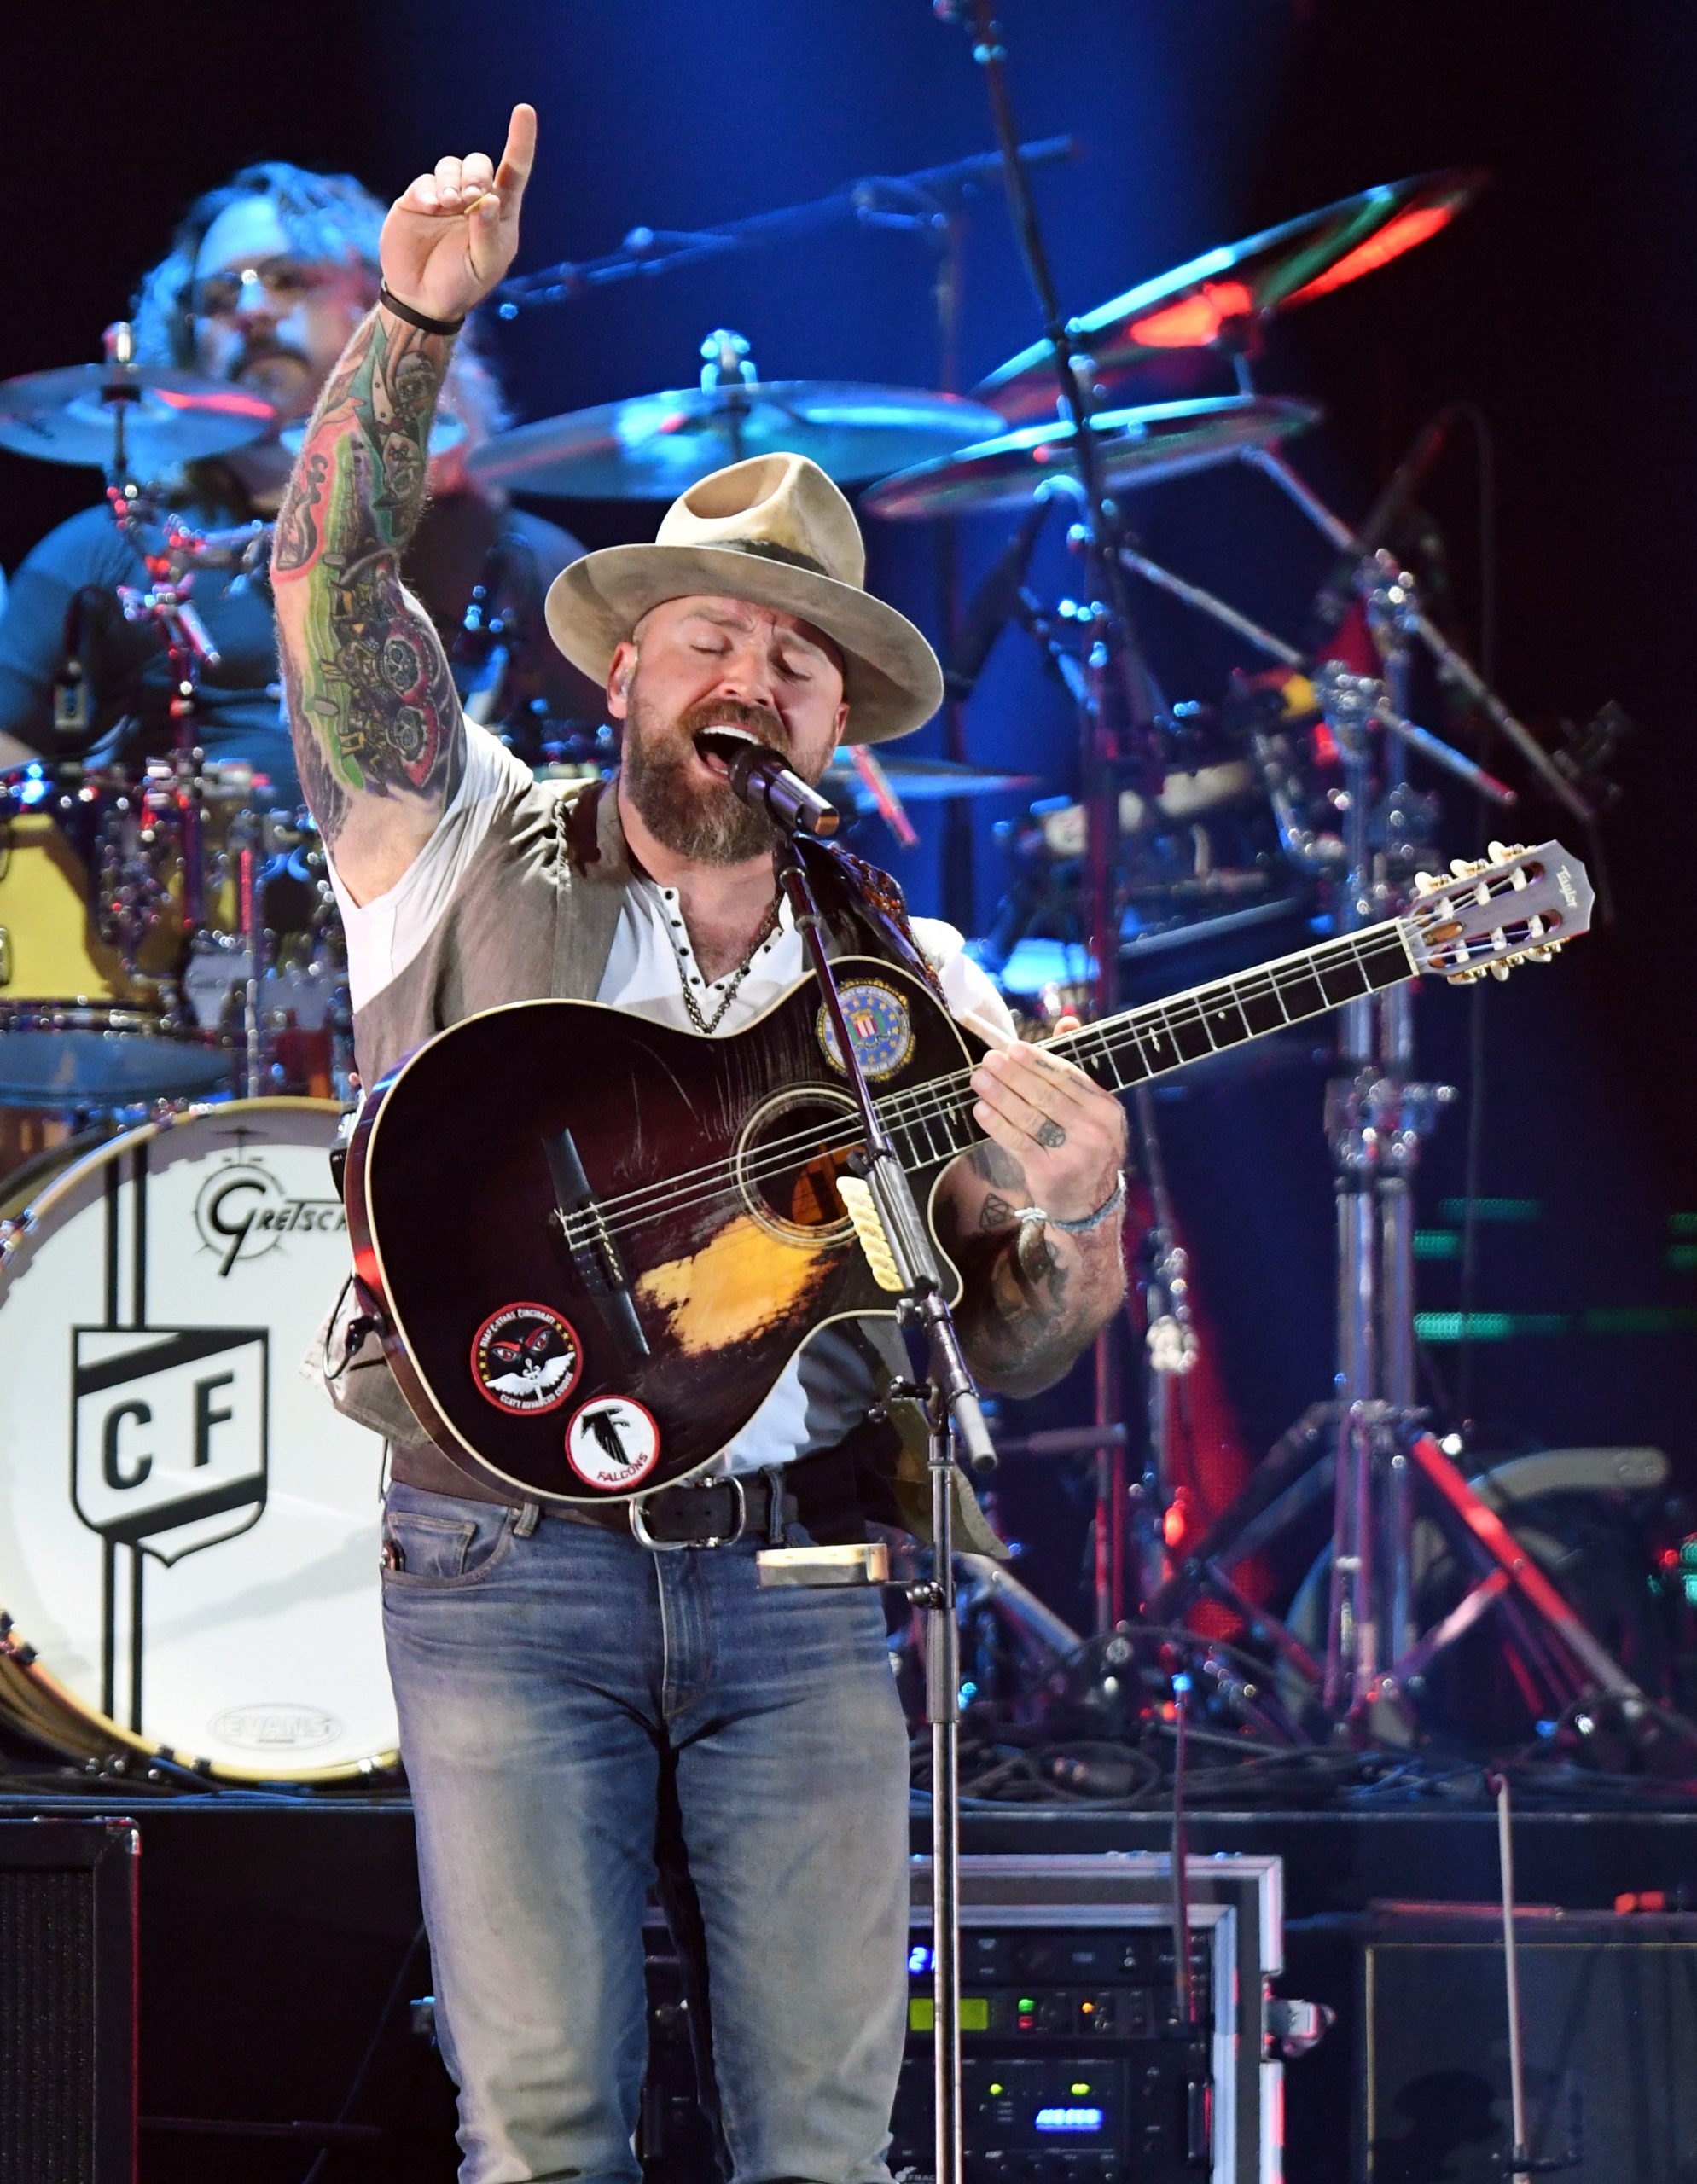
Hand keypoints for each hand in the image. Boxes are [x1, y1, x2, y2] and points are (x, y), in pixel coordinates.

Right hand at [380, 104, 536, 325]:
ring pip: (451, 166)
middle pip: (479, 163)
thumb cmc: (462, 284)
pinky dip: (429, 190)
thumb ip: (488, 234)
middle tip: (471, 198)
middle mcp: (473, 199)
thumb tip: (490, 199)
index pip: (514, 170)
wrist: (422, 299)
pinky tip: (431, 207)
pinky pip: (425, 182)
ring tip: (448, 206)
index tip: (524, 111)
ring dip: (452, 181)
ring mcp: (444, 197)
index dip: (520, 140)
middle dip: (476, 175)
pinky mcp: (416, 200)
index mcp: (499, 213)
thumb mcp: (483, 265)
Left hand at [969, 1040, 1127, 1224]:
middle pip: (1046, 1094)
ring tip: (978, 1079)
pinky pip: (1018, 1141)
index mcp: (1107, 1109)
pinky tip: (981, 1109)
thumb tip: (1067, 1019)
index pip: (1067, 1077)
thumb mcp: (1091, 1110)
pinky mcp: (1051, 1171)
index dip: (1037, 1060)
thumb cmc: (1083, 1146)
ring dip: (999, 1094)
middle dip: (1013, 1074)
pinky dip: (997, 1123)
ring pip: (1030, 1116)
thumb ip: (1074, 1068)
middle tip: (988, 1059)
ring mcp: (1075, 1153)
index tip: (1011, 1047)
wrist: (1089, 1203)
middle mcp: (1096, 1130)